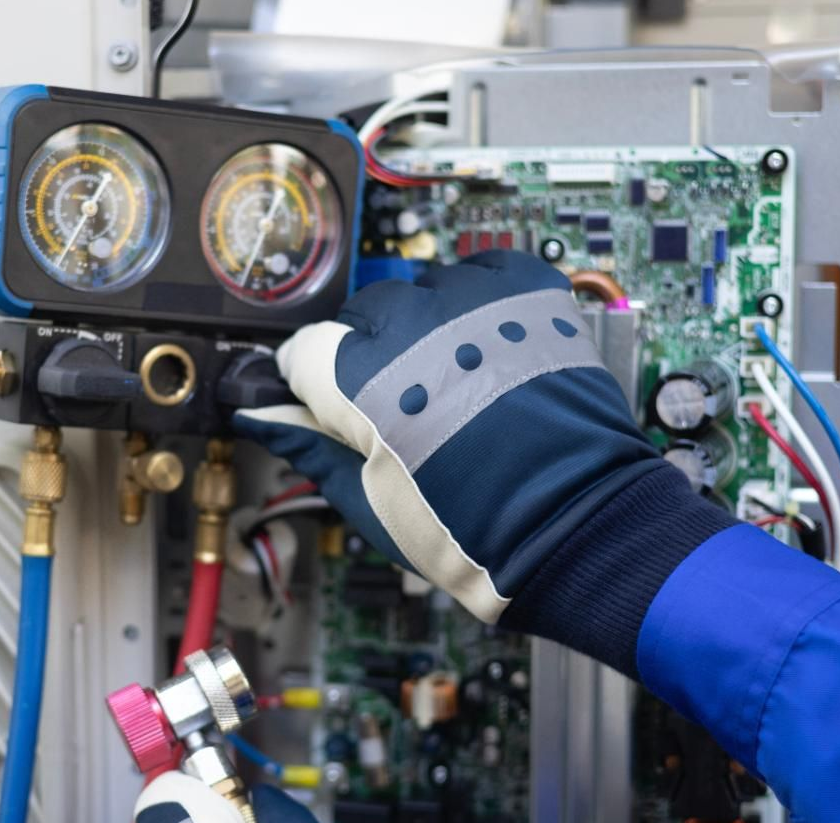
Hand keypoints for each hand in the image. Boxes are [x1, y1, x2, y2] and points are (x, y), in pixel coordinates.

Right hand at [234, 250, 734, 673]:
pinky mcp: (529, 295)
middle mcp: (415, 328)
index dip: (313, 384)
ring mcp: (476, 304)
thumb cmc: (474, 533)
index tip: (329, 405)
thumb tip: (262, 419)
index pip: (305, 351)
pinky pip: (484, 272)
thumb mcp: (371, 504)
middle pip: (365, 315)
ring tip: (455, 381)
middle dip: (371, 353)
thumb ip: (312, 448)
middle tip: (400, 406)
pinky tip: (487, 345)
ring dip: (428, 326)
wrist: (577, 528)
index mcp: (362, 381)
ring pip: (424, 290)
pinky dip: (479, 299)